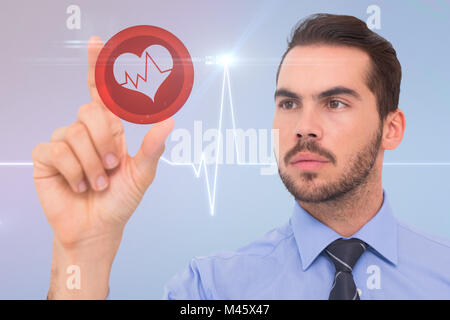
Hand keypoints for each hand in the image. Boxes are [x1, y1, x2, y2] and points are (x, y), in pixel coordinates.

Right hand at [32, 36, 174, 251]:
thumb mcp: (142, 174)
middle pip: (90, 111)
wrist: (98, 227)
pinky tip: (78, 186)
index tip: (97, 42)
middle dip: (104, 141)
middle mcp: (85, 131)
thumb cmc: (120, 200)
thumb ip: (153, 147)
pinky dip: (73, 171)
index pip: (100, 92)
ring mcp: (64, 142)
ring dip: (91, 163)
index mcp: (109, 130)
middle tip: (112, 167)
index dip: (97, 67)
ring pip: (74, 133)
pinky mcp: (46, 157)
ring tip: (97, 183)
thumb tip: (171, 120)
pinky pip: (57, 150)